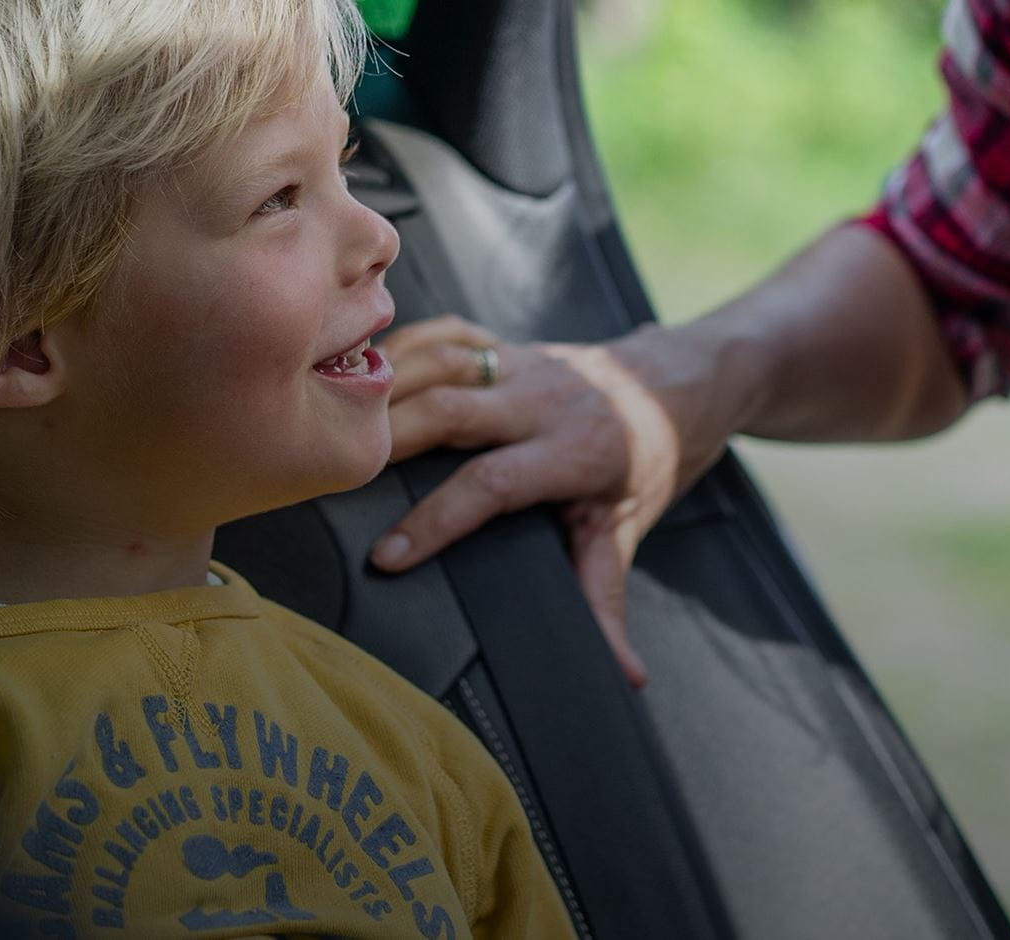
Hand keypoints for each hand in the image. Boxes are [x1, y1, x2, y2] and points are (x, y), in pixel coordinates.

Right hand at [367, 314, 739, 687]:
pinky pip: (447, 333)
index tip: (385, 557)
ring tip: (328, 412)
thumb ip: (608, 598)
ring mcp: (521, 362)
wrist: (680, 380)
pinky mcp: (507, 341)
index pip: (492, 485)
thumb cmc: (650, 462)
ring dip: (387, 382)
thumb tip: (625, 677)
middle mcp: (541, 401)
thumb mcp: (627, 528)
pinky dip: (403, 343)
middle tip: (330, 469)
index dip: (436, 520)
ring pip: (444, 359)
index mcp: (571, 453)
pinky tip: (361, 365)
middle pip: (451, 408)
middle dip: (389, 437)